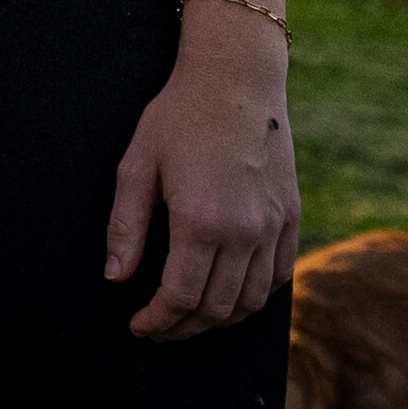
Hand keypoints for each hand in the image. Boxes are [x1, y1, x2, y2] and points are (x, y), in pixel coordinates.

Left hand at [108, 9, 301, 337]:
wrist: (236, 80)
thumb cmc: (179, 117)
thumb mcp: (137, 165)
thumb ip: (126, 226)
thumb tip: (116, 277)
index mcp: (202, 220)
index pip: (181, 296)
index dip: (158, 321)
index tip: (139, 327)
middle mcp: (245, 231)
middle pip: (217, 308)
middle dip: (184, 329)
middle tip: (159, 328)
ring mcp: (274, 226)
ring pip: (252, 302)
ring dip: (219, 320)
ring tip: (190, 318)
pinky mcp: (291, 216)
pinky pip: (279, 277)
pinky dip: (255, 298)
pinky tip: (230, 294)